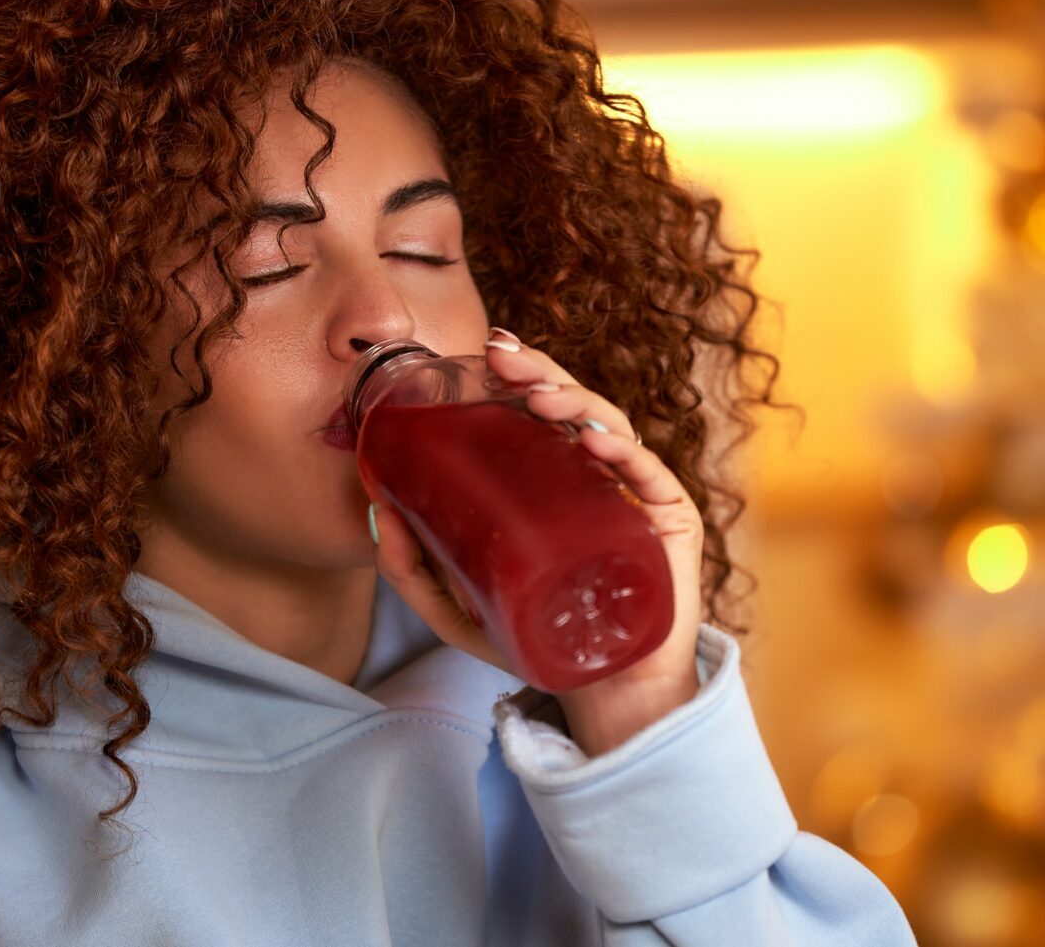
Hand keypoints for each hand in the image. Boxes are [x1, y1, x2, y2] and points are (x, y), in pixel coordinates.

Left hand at [369, 327, 704, 753]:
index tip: (489, 351)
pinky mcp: (671, 524)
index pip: (545, 412)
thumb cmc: (537, 639)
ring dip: (576, 403)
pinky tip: (595, 443)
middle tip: (503, 359)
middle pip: (576, 408)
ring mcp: (637, 496)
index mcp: (560, 478)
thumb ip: (413, 569)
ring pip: (613, 430)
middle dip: (541, 373)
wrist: (600, 693)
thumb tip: (374, 511)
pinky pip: (652, 476)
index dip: (524, 374)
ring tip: (538, 397)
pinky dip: (625, 453)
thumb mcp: (457, 608)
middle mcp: (601, 476)